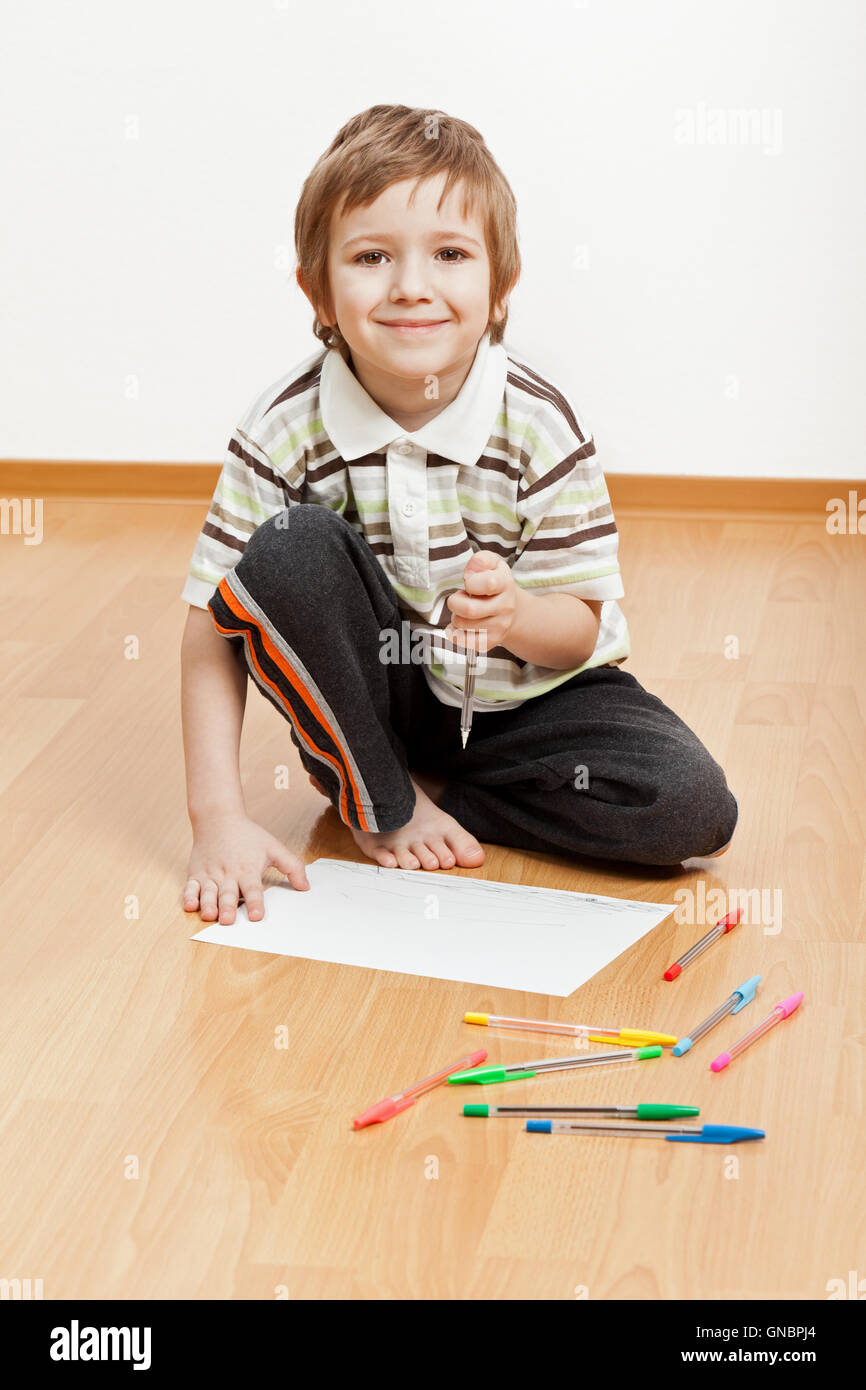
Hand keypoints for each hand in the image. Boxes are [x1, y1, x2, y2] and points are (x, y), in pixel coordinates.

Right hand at [183, 812, 309, 924]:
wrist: (218, 818)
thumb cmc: (247, 835)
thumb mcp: (273, 847)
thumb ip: (292, 867)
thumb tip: (305, 886)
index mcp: (247, 869)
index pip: (253, 888)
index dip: (255, 902)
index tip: (256, 916)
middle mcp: (228, 874)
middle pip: (228, 893)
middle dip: (228, 907)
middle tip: (228, 920)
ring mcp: (210, 874)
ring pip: (208, 893)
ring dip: (208, 905)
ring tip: (210, 915)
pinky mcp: (196, 874)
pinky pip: (190, 887)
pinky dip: (189, 897)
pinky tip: (190, 906)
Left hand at [444, 550, 520, 651]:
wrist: (512, 611)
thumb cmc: (495, 584)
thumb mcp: (493, 565)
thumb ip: (481, 560)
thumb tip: (471, 571)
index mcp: (505, 584)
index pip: (488, 584)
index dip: (470, 582)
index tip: (469, 582)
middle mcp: (505, 607)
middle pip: (470, 610)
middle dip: (455, 602)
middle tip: (459, 598)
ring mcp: (499, 627)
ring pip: (462, 625)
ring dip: (455, 616)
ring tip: (464, 611)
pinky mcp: (490, 641)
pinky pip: (462, 640)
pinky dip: (455, 632)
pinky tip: (462, 625)